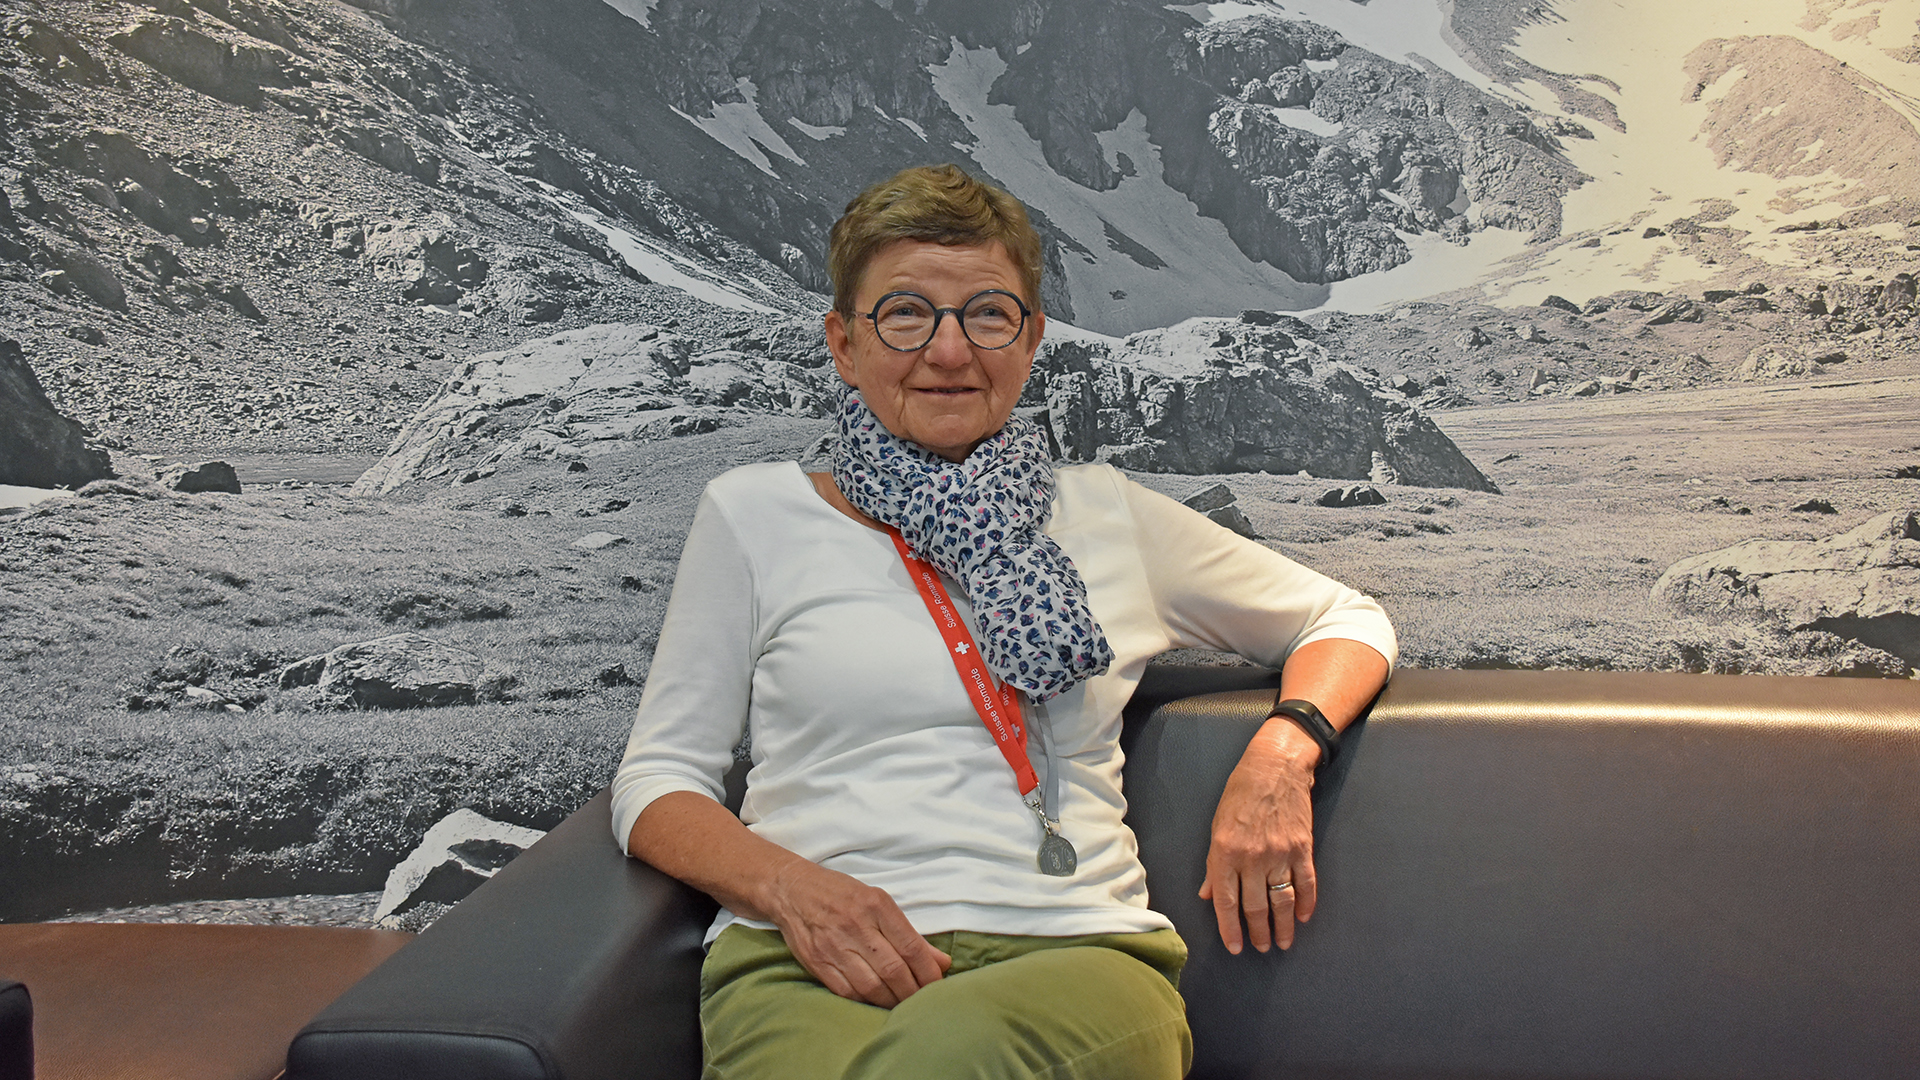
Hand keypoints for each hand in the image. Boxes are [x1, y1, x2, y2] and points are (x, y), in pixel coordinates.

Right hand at [763, 857, 951, 1007]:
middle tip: (923, 1000)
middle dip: (914, 991)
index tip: (938, 983)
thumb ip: (909, 933)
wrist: (791, 890)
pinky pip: (847, 992)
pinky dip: (867, 1001)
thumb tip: (941, 962)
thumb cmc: (841, 894)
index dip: (929, 972)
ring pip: (872, 986)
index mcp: (875, 905)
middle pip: (893, 970)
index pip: (911, 946)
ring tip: (903, 1003)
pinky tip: (877, 1001)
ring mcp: (834, 946)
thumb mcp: (879, 901)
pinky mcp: (817, 963)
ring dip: (892, 1001)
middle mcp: (855, 925)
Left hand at [1198, 719, 1319, 953]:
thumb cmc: (1240, 794)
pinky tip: (1303, 918)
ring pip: (1282, 901)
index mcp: (1225, 852)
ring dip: (1283, 926)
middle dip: (1258, 932)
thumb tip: (1208, 895)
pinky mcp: (1303, 848)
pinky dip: (1306, 904)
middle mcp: (1252, 857)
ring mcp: (1280, 854)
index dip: (1230, 928)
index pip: (1226, 901)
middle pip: (1255, 906)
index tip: (1235, 947)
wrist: (1275, 767)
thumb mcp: (1217, 826)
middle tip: (1262, 948)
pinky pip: (1306, 883)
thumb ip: (1214, 865)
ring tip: (1282, 942)